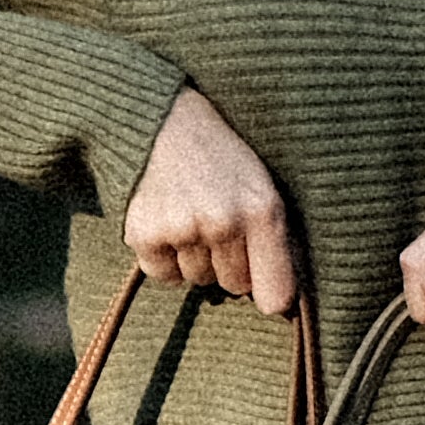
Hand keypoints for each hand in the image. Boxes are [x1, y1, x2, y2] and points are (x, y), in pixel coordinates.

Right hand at [125, 87, 297, 316]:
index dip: (272, 296)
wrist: (163, 120)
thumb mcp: (262, 185)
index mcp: (263, 211)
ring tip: (191, 214)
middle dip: (229, 262)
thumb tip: (278, 303)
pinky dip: (165, 258)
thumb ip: (276, 239)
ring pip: (198, 279)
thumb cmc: (221, 159)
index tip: (268, 295)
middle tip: (218, 222)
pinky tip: (168, 223)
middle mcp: (224, 222)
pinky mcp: (145, 234)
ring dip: (195, 257)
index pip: (276, 294)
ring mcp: (182, 229)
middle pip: (234, 285)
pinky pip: (164, 274)